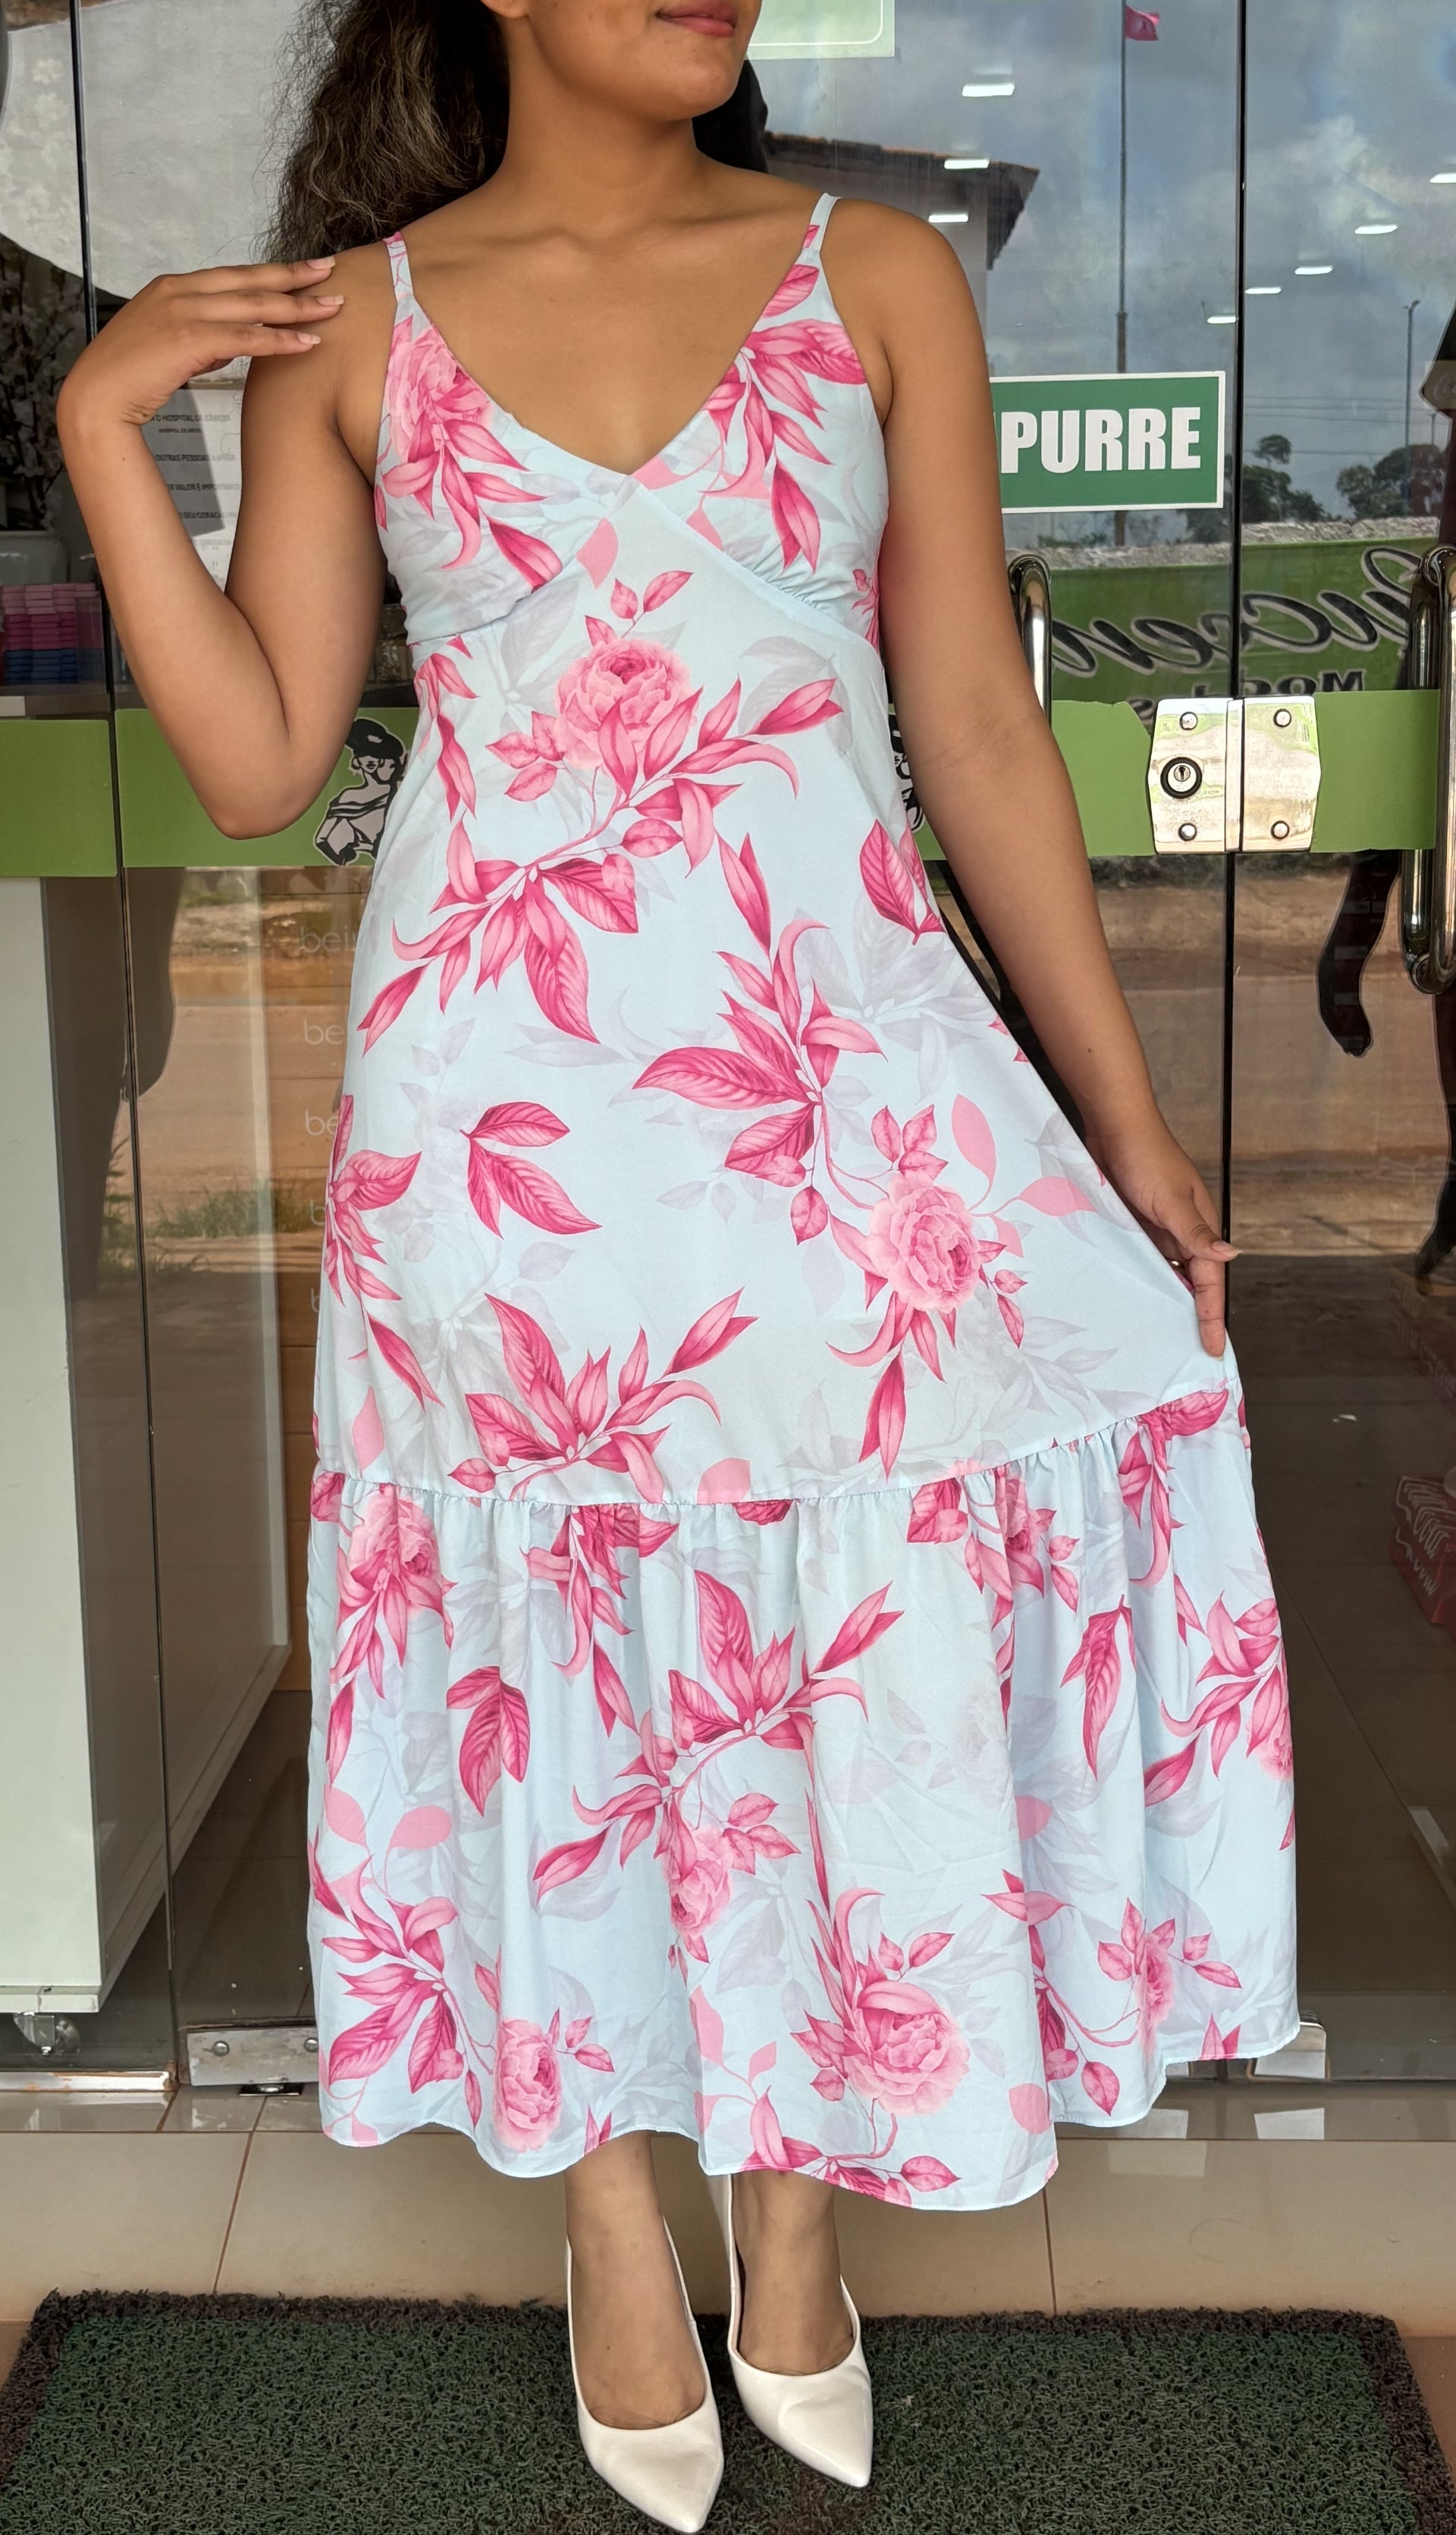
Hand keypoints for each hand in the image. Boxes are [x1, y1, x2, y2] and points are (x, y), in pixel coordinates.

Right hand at [58, 258, 344, 434]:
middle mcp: (180, 290)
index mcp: (173, 286)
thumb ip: (202, 339)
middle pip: (249, 280)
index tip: (304, 268)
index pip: (234, 275)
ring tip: (332, 307)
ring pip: (253, 305)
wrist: (97, 395)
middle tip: (331, 271)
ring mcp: (184, 311)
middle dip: (294, 276)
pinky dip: (279, 339)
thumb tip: (231, 344)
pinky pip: (246, 337)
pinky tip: (306, 343)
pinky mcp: (189, 338)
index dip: (271, 272)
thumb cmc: (130, 376)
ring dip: (297, 306)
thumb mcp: (169, 346)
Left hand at [1083, 1109, 1235, 1357]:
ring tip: (1161, 1336)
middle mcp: (1182, 1231)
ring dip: (1167, 1299)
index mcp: (1200, 1227)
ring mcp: (1158, 1228)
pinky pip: (1143, 1259)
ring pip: (1168, 1273)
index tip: (1212, 1348)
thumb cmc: (1146, 1157)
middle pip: (1193, 1283)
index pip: (1210, 1282)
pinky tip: (1133, 1296)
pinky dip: (1144, 1279)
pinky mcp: (1135, 1224)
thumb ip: (1196, 1232)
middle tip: (1189, 1353)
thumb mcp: (1171, 1200)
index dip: (1211, 1316)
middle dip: (1195, 1315)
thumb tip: (1232, 1255)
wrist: (1115, 1126)